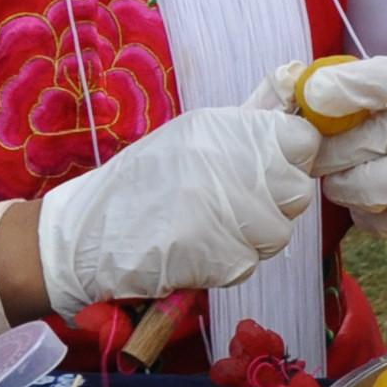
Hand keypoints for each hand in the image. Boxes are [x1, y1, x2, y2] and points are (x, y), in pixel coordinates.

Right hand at [32, 107, 321, 310]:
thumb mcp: (189, 139)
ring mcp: (225, 209)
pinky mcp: (216, 254)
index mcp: (224, 128)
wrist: (82, 237)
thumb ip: (243, 133)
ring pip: (277, 234)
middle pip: (297, 193)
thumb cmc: (139, 187)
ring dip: (250, 241)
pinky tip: (194, 253)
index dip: (293, 161)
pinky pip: (247, 264)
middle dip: (274, 207)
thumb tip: (294, 119)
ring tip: (209, 233)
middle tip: (235, 210)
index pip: (303, 141)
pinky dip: (225, 267)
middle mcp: (230, 162)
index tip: (273, 172)